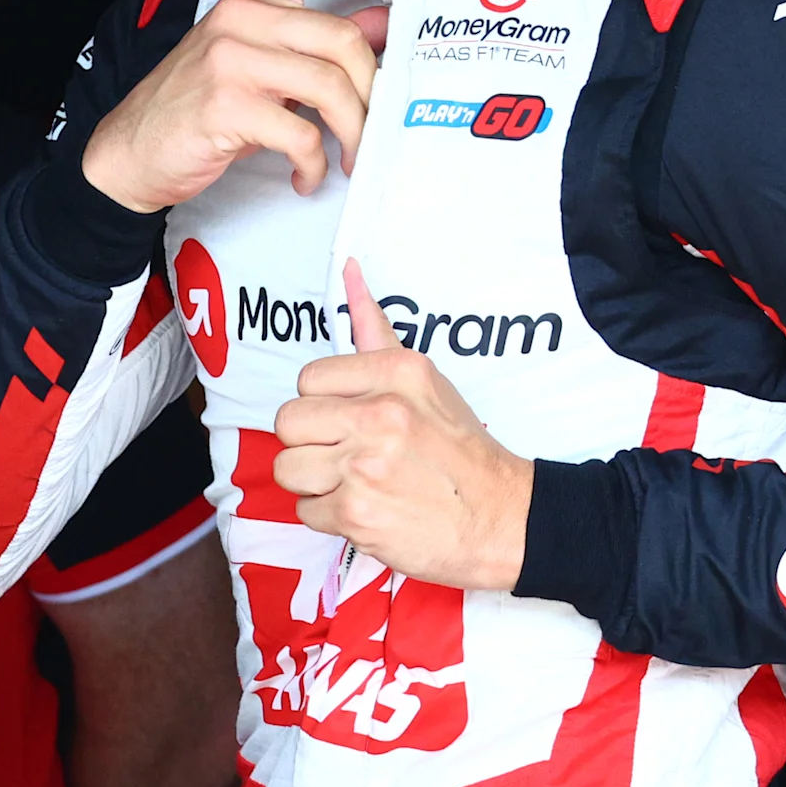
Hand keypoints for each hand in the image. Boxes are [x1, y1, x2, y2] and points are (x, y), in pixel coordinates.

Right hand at [83, 0, 399, 213]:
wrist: (129, 151)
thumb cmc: (196, 106)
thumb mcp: (258, 64)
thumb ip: (313, 43)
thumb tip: (380, 26)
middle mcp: (241, 18)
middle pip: (341, 37)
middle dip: (371, 90)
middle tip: (373, 124)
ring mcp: (231, 59)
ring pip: (330, 86)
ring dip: (352, 133)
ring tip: (349, 157)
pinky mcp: (226, 105)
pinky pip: (301, 133)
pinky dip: (314, 163)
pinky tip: (305, 175)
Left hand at [272, 260, 532, 591]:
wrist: (498, 517)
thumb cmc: (458, 449)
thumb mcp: (425, 380)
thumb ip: (375, 331)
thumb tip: (348, 269)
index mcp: (397, 372)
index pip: (308, 378)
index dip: (323, 404)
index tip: (350, 419)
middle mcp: (380, 414)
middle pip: (288, 421)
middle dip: (310, 442)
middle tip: (347, 452)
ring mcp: (364, 466)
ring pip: (288, 468)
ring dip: (315, 482)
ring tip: (355, 481)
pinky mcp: (355, 513)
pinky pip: (305, 510)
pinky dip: (330, 516)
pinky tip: (366, 508)